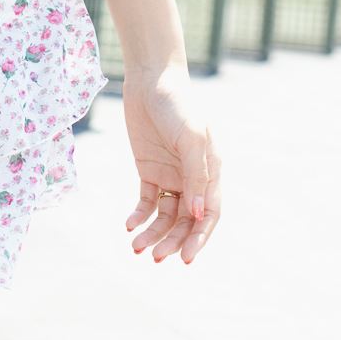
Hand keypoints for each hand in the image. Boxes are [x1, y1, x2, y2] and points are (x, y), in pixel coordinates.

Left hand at [121, 63, 220, 264]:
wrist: (150, 80)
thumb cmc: (177, 105)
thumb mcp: (191, 138)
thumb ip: (195, 176)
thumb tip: (198, 215)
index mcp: (211, 172)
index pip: (209, 215)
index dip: (200, 238)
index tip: (186, 259)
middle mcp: (192, 178)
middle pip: (186, 221)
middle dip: (172, 241)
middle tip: (155, 258)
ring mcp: (171, 174)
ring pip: (165, 215)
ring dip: (153, 233)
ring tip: (136, 247)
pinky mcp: (149, 169)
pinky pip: (147, 200)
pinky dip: (139, 215)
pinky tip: (129, 225)